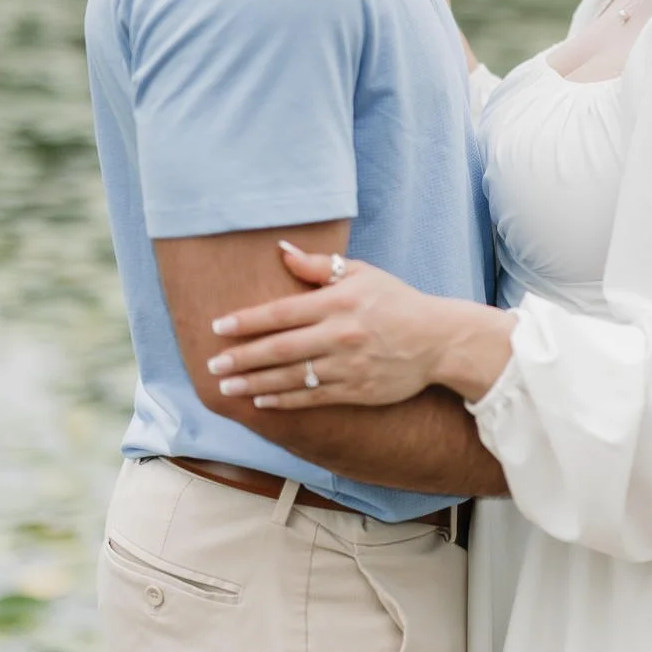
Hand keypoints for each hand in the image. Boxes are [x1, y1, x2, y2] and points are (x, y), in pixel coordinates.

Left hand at [206, 243, 453, 408]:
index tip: (218, 327)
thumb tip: (281, 251)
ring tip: (227, 387)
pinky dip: (284, 399)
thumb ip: (319, 266)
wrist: (439, 339)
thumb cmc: (396, 301)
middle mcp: (340, 335)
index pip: (281, 313)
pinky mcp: (357, 390)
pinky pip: (313, 397)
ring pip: (292, 377)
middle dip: (241, 358)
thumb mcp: (362, 273)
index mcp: (338, 302)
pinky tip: (261, 400)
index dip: (246, 321)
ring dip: (255, 383)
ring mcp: (348, 365)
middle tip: (212, 364)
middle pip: (279, 349)